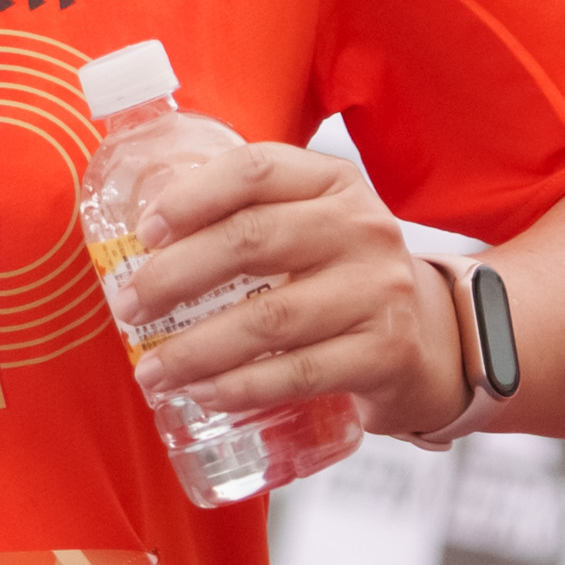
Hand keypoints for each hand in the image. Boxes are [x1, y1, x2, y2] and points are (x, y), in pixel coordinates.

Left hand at [102, 132, 475, 437]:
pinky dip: (242, 387)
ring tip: (152, 372)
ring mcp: (379, 290)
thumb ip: (246, 221)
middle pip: (252, 241)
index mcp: (333, 184)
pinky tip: (205, 394)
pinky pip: (298, 373)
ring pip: (269, 318)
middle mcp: (362, 228)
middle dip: (175, 277)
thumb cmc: (343, 279)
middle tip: (128, 309)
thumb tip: (138, 246)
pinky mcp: (385, 352)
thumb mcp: (311, 229)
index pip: (255, 170)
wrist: (436, 338)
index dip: (192, 197)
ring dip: (196, 349)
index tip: (144, 233)